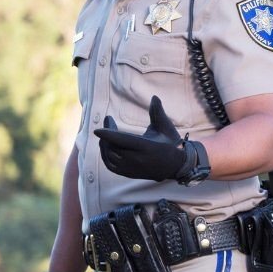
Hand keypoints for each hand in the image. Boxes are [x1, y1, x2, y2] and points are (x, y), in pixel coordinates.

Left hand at [94, 95, 209, 183]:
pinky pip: (111, 166)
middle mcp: (137, 160)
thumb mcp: (165, 127)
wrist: (175, 166)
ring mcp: (132, 168)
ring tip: (106, 132)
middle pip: (113, 147)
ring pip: (110, 157)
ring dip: (104, 144)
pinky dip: (105, 156)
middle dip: (106, 133)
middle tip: (109, 119)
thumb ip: (157, 112)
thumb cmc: (170, 143)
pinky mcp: (129, 173)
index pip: (122, 140)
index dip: (108, 135)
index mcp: (146, 147)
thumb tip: (154, 97)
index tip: (97, 129)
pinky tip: (106, 145)